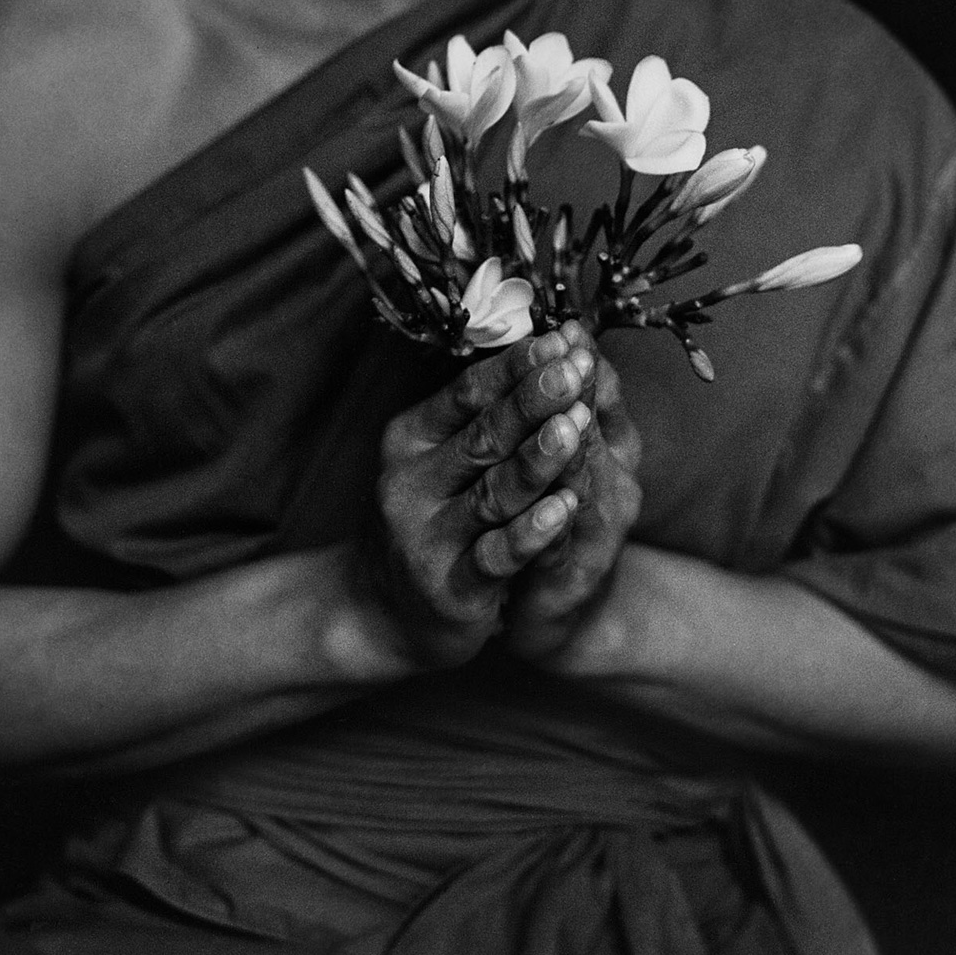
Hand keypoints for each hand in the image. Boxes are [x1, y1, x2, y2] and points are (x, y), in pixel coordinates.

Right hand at [364, 328, 595, 668]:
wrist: (378, 615)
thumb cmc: (429, 521)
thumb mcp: (440, 461)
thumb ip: (485, 414)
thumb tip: (547, 350)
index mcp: (412, 439)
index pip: (469, 393)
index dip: (517, 367)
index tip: (562, 339)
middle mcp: (412, 482)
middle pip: (483, 435)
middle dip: (534, 401)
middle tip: (575, 367)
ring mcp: (428, 537)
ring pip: (493, 492)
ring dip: (538, 458)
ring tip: (577, 425)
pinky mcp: (450, 589)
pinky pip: (496, 556)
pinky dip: (531, 532)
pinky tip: (564, 508)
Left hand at [503, 338, 642, 665]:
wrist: (560, 614)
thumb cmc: (555, 517)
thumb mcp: (571, 452)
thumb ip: (570, 401)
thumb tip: (561, 330)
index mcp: (609, 447)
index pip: (600, 394)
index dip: (585, 363)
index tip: (566, 327)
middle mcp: (612, 483)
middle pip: (593, 431)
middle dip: (579, 394)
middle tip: (567, 355)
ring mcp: (596, 531)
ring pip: (583, 486)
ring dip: (575, 453)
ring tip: (567, 420)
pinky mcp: (570, 577)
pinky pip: (563, 548)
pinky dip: (558, 526)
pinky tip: (554, 508)